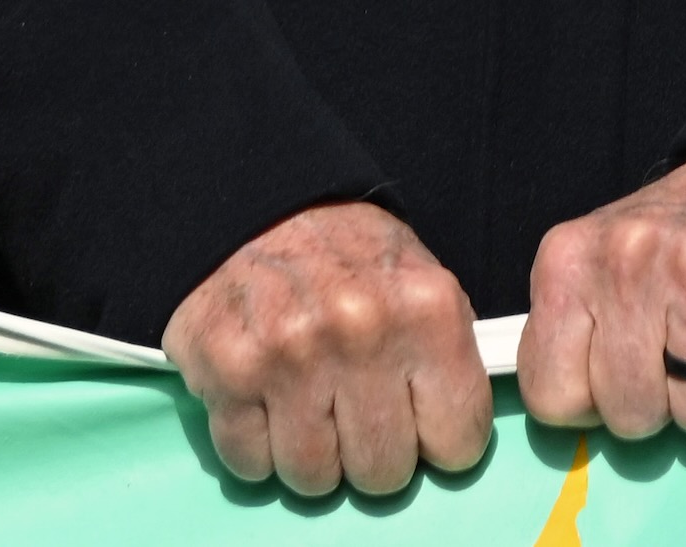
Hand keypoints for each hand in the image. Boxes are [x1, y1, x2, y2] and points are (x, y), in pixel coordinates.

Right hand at [163, 200, 492, 500]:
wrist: (258, 205)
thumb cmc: (348, 257)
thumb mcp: (422, 281)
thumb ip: (446, 356)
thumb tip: (457, 437)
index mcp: (426, 309)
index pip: (459, 442)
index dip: (438, 439)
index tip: (420, 421)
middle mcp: (361, 333)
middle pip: (385, 474)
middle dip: (371, 452)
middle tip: (355, 409)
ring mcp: (290, 357)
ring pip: (315, 480)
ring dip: (311, 455)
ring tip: (308, 403)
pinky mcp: (227, 374)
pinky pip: (251, 465)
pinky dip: (256, 447)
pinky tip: (265, 401)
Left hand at [517, 146, 685, 442]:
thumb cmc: (677, 237)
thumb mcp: (600, 265)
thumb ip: (576, 332)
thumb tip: (574, 420)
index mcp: (568, 260)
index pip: (548, 395)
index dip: (589, 406)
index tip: (614, 379)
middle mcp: (625, 257)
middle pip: (631, 414)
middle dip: (660, 406)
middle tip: (676, 361)